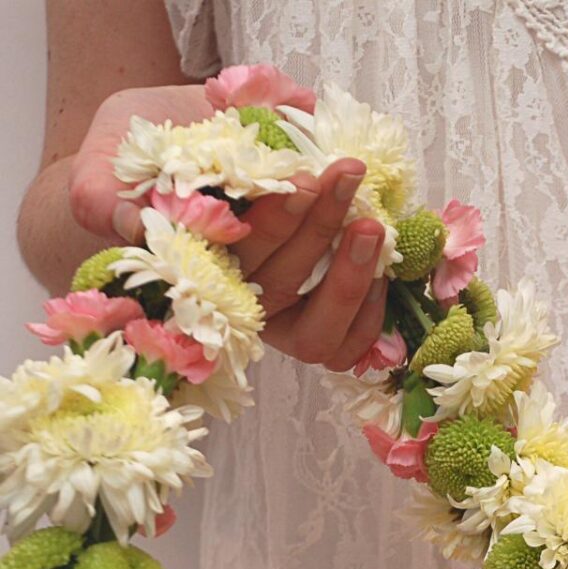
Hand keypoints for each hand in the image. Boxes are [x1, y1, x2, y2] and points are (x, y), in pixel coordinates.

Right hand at [68, 85, 385, 370]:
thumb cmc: (149, 142)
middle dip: (316, 230)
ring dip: (350, 278)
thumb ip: (103, 191)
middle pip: (276, 286)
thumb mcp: (113, 145)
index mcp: (185, 267)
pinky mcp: (315, 321)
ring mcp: (275, 317)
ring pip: (316, 333)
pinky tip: (383, 252)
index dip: (270, 225)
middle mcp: (231, 301)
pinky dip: (372, 308)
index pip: (227, 261)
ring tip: (373, 221)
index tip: (300, 179)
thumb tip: (129, 223)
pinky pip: (346, 346)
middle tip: (344, 175)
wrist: (190, 142)